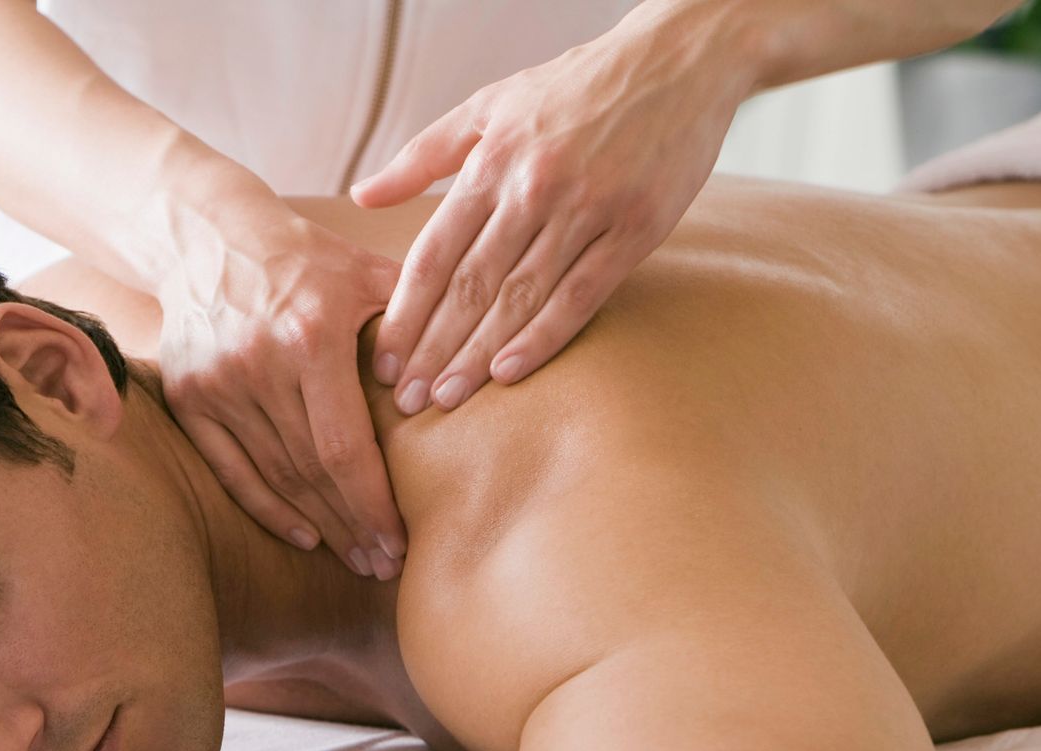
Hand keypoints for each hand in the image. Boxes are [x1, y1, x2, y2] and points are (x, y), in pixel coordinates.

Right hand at [158, 215, 407, 576]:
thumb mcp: (366, 272)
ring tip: (357, 557)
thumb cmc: (305, 257)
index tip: (402, 541)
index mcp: (310, 334)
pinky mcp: (186, 395)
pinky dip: (266, 508)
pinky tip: (306, 534)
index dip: (374, 503)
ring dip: (320, 524)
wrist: (205, 234)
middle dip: (354, 525)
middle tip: (387, 564)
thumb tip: (477, 367)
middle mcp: (257, 363)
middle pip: (312, 471)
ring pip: (275, 476)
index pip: (346, 445)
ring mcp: (216, 383)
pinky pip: (230, 469)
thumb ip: (420, 318)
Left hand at [351, 17, 748, 412]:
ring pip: (520, 298)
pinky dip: (543, 337)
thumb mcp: (489, 105)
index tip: (384, 360)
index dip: (406, 312)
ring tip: (447, 399)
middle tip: (407, 401)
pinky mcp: (635, 228)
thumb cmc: (573, 87)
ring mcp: (587, 210)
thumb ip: (423, 155)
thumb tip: (361, 196)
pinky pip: (581, 295)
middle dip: (433, 348)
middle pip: (471, 285)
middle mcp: (534, 188)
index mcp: (492, 161)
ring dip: (478, 355)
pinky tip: (508, 373)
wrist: (679, 59)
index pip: (434, 253)